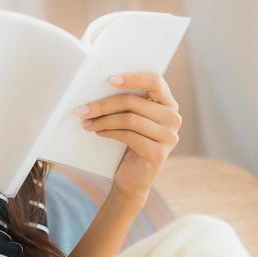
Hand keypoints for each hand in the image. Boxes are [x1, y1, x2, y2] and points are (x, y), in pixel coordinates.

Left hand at [78, 71, 180, 201]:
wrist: (133, 178)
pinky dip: (109, 133)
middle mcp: (174, 118)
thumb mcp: (132, 119)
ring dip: (103, 120)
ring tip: (87, 122)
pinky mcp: (159, 153)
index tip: (109, 80)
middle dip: (105, 104)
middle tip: (83, 109)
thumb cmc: (130, 143)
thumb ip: (128, 102)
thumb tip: (100, 86)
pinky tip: (98, 132)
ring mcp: (169, 137)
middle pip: (135, 102)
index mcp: (169, 104)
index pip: (155, 81)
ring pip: (129, 119)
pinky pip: (129, 136)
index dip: (132, 78)